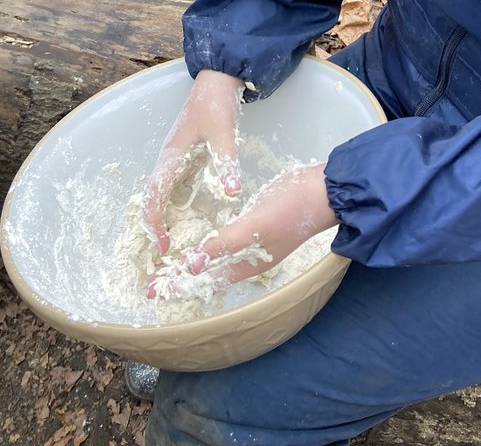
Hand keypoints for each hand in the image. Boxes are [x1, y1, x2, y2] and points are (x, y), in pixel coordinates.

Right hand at [143, 69, 244, 253]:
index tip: (164, 245)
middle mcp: (170, 161)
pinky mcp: (189, 157)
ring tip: (177, 242)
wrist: (217, 79)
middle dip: (156, 226)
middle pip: (154, 199)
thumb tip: (232, 195)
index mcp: (171, 157)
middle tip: (169, 251)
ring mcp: (178, 160)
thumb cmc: (215, 102)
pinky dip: (179, 205)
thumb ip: (226, 163)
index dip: (155, 223)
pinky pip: (179, 187)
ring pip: (165, 195)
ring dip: (166, 217)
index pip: (154, 196)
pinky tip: (192, 217)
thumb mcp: (223, 133)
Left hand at [150, 163, 336, 293]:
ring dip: (197, 261)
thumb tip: (193, 266)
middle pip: (209, 272)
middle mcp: (250, 258)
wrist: (326, 191)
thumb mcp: (254, 225)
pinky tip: (207, 238)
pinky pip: (229, 241)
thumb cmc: (291, 208)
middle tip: (155, 280)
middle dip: (183, 276)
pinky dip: (212, 244)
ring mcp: (257, 241)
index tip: (154, 290)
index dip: (180, 283)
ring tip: (173, 263)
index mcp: (248, 264)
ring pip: (218, 258)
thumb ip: (224, 244)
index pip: (206, 279)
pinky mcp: (261, 223)